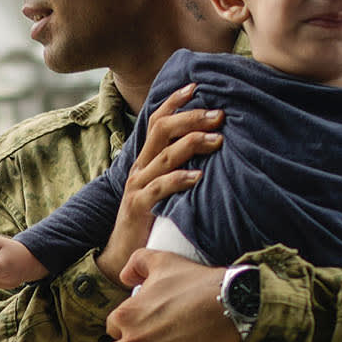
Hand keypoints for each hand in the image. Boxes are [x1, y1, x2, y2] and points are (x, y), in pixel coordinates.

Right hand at [99, 83, 220, 284]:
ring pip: (164, 156)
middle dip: (191, 118)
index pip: (157, 120)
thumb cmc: (150, 219)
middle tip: (219, 115)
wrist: (122, 255)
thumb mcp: (164, 188)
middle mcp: (139, 167)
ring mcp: (137, 186)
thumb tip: (210, 149)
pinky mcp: (139, 207)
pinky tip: (199, 177)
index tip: (197, 87)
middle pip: (162, 130)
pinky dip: (180, 180)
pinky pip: (160, 189)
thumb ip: (178, 168)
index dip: (175, 101)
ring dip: (193, 144)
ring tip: (218, 140)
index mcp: (145, 159)